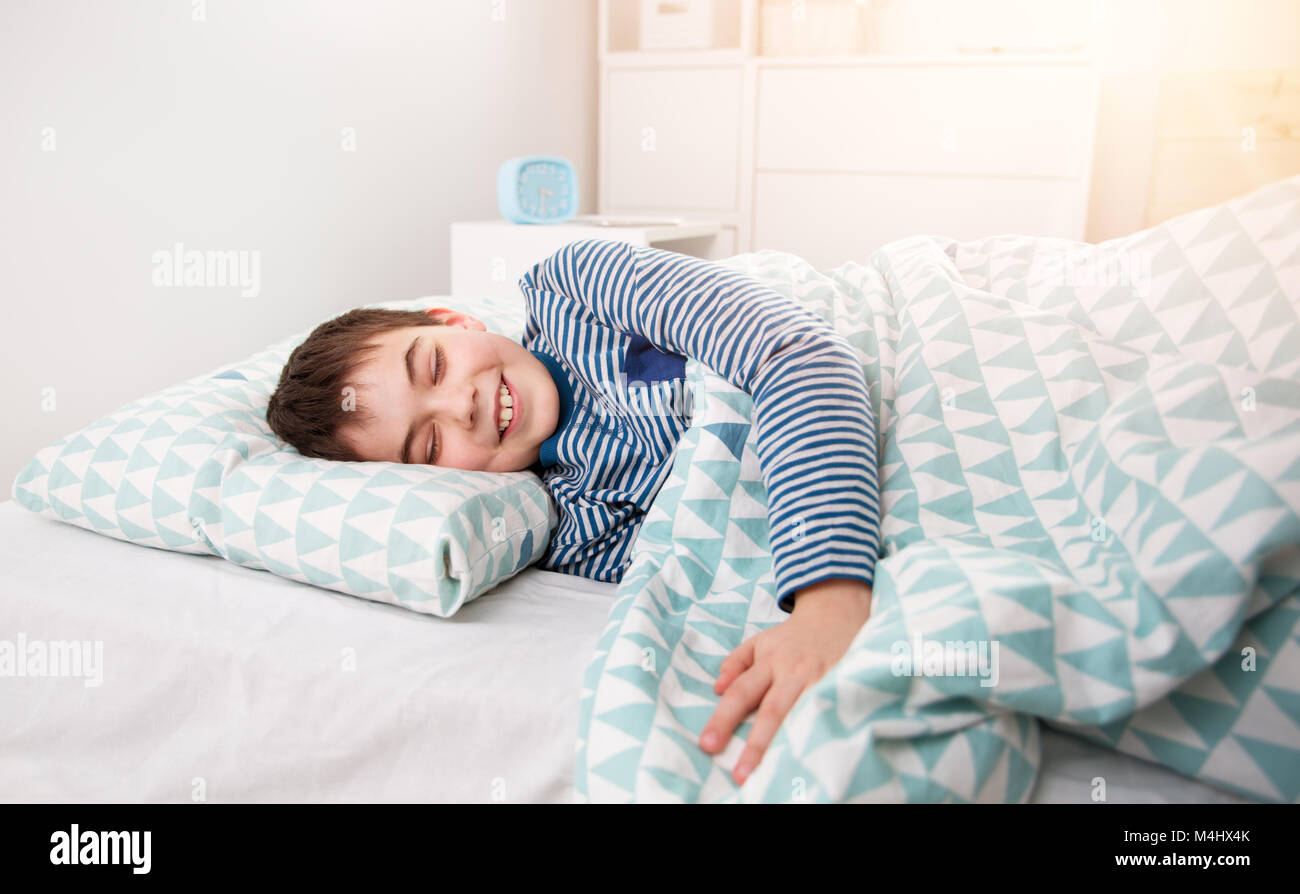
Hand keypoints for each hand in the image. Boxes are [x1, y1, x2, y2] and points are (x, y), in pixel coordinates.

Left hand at [698, 578, 871, 785]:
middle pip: (772, 711)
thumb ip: (736, 662)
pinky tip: (815, 755)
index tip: (708, 745)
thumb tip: (716, 688)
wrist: (837, 613)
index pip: (741, 693)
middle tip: (741, 774)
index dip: (723, 719)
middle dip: (755, 744)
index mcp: (768, 661)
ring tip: (777, 774)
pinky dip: (821, 732)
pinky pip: (830, 712)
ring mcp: (821, 679)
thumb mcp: (760, 641)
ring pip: (803, 715)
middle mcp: (793, 672)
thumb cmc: (793, 636)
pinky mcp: (844, 684)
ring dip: (789, 744)